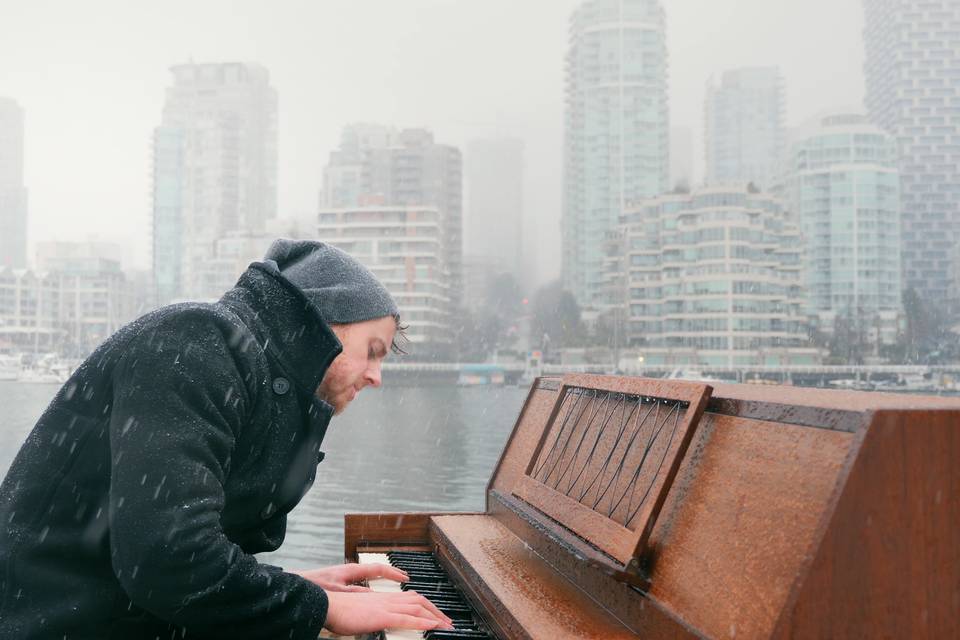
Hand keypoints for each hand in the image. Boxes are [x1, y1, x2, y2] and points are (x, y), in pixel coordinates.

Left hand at [291, 562, 407, 591]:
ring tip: (394, 583)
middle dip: (391, 573)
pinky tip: (373, 593)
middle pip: (376, 569)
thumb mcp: (338, 590)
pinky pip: (361, 581)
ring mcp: (346, 575)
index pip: (378, 568)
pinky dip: (371, 584)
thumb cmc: (314, 585)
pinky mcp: (340, 580)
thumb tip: (373, 593)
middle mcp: (350, 570)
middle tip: (405, 578)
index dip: (393, 573)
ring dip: (382, 579)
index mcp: (352, 570)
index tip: (405, 577)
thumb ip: (356, 592)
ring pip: (369, 575)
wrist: (296, 584)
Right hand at [323, 590, 454, 634]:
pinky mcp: (382, 616)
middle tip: (448, 622)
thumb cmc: (339, 611)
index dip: (426, 605)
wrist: (327, 605)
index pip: (411, 598)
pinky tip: (432, 625)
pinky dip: (422, 621)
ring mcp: (386, 606)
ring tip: (447, 626)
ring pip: (418, 607)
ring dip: (435, 616)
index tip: (436, 614)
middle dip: (436, 611)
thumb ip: (374, 615)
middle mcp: (387, 599)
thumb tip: (380, 621)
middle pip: (419, 600)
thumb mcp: (362, 612)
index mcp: (383, 598)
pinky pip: (407, 618)